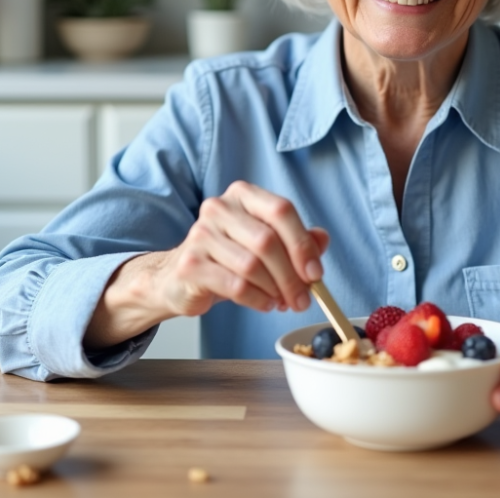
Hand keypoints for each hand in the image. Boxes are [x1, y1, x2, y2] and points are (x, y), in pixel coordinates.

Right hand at [86, 182, 327, 348]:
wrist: (178, 277)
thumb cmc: (228, 258)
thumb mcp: (264, 244)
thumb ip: (295, 240)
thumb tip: (322, 240)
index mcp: (242, 195)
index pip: (281, 210)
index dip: (302, 244)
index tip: (316, 273)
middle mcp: (219, 208)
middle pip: (267, 241)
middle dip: (292, 276)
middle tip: (304, 299)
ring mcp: (200, 234)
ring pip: (252, 266)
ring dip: (275, 290)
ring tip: (282, 301)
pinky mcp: (190, 264)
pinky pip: (235, 285)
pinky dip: (257, 300)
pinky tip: (264, 304)